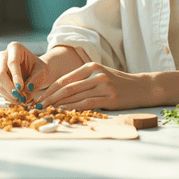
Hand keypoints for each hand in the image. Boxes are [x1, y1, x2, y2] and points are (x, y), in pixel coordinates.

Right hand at [0, 42, 50, 105]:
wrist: (34, 70)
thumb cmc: (38, 68)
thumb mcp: (42, 72)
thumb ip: (36, 79)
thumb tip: (27, 90)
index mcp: (15, 48)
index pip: (12, 62)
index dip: (15, 76)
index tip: (20, 88)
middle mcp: (3, 55)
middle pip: (0, 72)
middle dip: (9, 87)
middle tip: (18, 97)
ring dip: (8, 93)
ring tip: (19, 100)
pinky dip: (7, 95)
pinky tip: (15, 99)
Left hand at [32, 62, 148, 110]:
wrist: (141, 87)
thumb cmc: (117, 82)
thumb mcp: (99, 75)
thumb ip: (82, 80)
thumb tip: (59, 92)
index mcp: (91, 67)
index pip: (65, 79)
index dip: (50, 89)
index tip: (39, 97)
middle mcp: (96, 74)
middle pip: (67, 87)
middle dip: (50, 98)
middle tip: (38, 106)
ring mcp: (103, 85)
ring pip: (75, 95)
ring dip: (59, 104)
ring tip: (47, 110)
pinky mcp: (110, 97)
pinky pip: (87, 103)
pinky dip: (74, 108)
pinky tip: (65, 111)